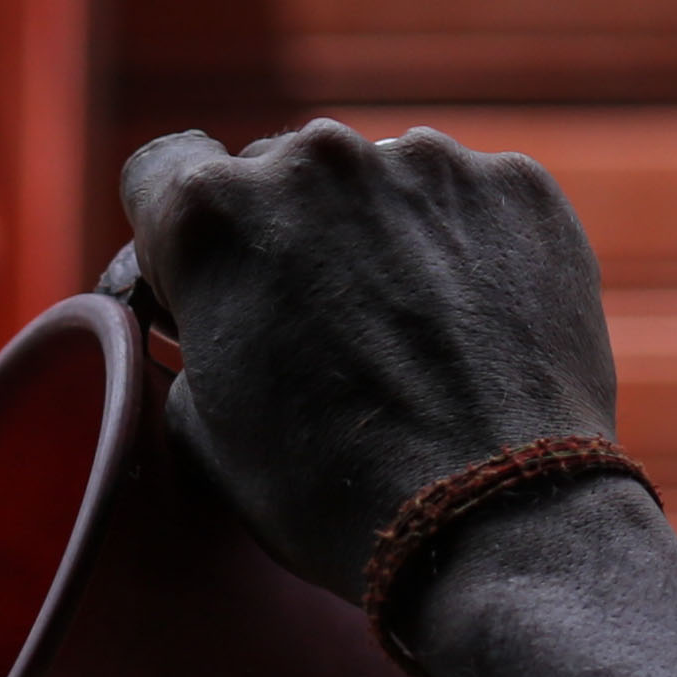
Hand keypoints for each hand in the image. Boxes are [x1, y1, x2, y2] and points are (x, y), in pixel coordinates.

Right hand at [113, 121, 617, 599]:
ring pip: (379, 185)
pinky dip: (464, 252)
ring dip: (380, 240)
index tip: (211, 285)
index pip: (161, 175)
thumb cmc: (334, 496)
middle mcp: (313, 159)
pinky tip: (474, 331)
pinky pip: (468, 204)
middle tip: (322, 332)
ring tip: (413, 341)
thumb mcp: (204, 432)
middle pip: (278, 176)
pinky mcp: (515, 185)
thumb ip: (191, 339)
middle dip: (287, 239)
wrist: (497, 518)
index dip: (181, 240)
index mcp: (211, 213)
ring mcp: (424, 162)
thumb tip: (215, 315)